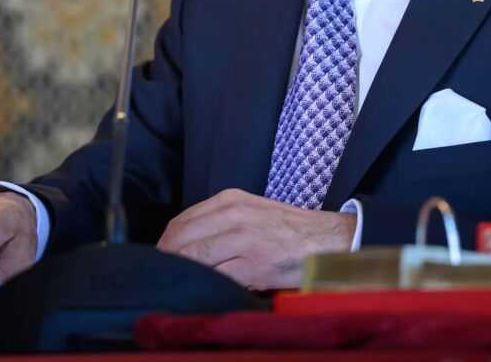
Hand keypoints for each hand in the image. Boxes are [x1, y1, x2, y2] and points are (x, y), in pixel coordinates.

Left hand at [155, 188, 354, 289]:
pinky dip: (209, 285)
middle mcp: (233, 214)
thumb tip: (186, 245)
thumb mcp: (250, 211)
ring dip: (184, 273)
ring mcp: (244, 239)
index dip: (165, 244)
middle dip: (167, 260)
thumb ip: (220, 222)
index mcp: (229, 200)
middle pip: (181, 239)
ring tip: (181, 284)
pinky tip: (209, 290)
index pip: (181, 222)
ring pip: (195, 258)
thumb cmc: (288, 229)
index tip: (162, 259)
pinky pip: (219, 277)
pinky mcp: (257, 264)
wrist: (328, 238)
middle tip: (164, 276)